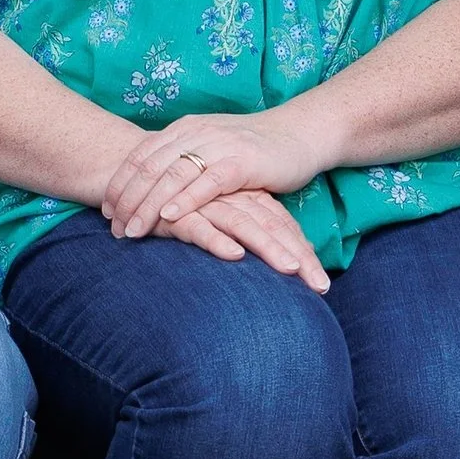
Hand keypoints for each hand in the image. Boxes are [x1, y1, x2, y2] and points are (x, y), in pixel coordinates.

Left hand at [101, 108, 323, 240]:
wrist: (297, 135)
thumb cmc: (251, 150)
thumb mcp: (209, 150)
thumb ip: (181, 161)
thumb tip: (149, 186)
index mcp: (184, 129)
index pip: (141, 156)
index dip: (119, 183)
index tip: (104, 210)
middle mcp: (196, 134)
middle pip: (150, 167)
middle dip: (127, 200)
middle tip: (112, 228)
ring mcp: (219, 146)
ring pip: (173, 175)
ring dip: (148, 205)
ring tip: (132, 230)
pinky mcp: (242, 162)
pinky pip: (208, 182)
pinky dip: (186, 200)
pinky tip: (169, 217)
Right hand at [164, 186, 330, 289]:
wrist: (137, 173)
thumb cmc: (185, 201)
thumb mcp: (222, 214)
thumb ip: (249, 231)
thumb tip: (283, 261)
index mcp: (248, 200)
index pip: (283, 228)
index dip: (305, 255)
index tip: (322, 286)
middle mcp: (234, 200)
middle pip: (273, 229)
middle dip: (298, 257)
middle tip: (319, 285)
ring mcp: (208, 204)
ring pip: (245, 226)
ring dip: (269, 248)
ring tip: (290, 270)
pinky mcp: (178, 213)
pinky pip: (200, 227)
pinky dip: (218, 240)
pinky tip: (235, 254)